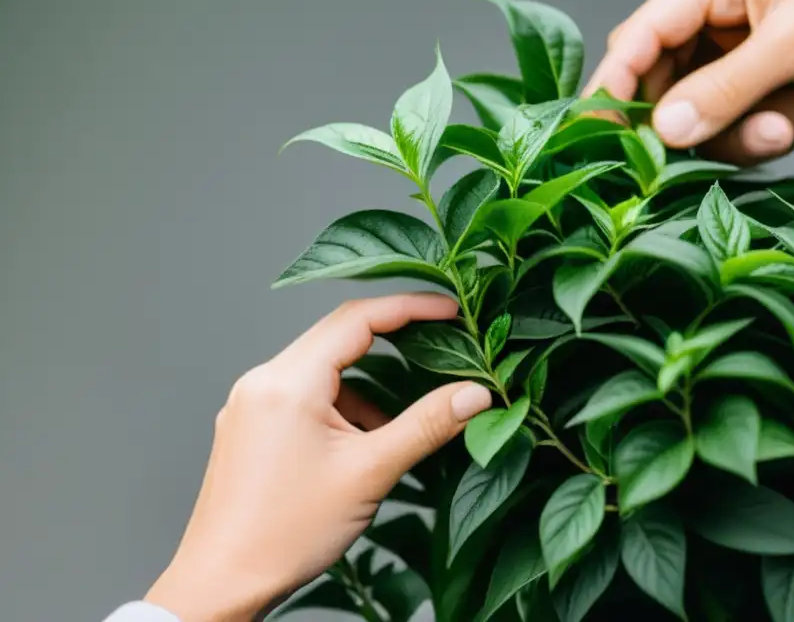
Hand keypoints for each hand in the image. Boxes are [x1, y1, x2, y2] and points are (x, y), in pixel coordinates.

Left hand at [144, 294, 491, 621]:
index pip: (357, 318)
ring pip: (323, 369)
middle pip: (338, 336)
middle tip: (441, 342)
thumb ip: (426, 425)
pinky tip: (362, 443)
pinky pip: (304, 394)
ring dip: (367, 383)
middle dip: (393, 339)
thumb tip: (475, 394)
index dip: (410, 307)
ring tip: (400, 420)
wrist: (220, 584)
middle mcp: (262, 381)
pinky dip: (341, 406)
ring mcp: (251, 403)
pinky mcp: (250, 426)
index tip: (451, 310)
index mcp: (288, 382)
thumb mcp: (369, 473)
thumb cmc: (283, 534)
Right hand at [585, 0, 793, 165]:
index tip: (602, 139)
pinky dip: (764, 120)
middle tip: (739, 143)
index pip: (641, 36)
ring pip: (704, 100)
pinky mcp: (760, 54)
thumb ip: (723, 91)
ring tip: (793, 125)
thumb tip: (663, 132)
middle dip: (701, 121)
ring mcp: (738, 29)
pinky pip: (738, 103)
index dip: (616, 89)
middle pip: (669, 78)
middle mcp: (717, 0)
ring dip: (741, 127)